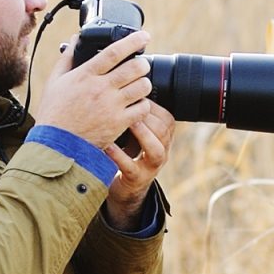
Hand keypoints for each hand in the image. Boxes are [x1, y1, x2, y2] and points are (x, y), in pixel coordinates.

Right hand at [32, 29, 150, 140]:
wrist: (57, 145)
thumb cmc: (55, 113)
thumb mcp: (56, 81)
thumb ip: (68, 57)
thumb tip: (75, 39)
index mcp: (86, 75)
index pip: (114, 52)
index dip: (133, 41)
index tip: (144, 36)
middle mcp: (101, 88)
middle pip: (135, 67)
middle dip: (143, 63)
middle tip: (142, 65)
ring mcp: (112, 106)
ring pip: (143, 87)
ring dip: (145, 83)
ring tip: (139, 85)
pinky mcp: (119, 123)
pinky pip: (143, 109)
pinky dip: (144, 105)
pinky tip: (137, 105)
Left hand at [102, 102, 174, 224]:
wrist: (124, 187)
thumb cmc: (125, 153)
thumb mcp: (133, 133)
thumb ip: (132, 115)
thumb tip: (122, 85)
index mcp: (162, 138)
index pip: (166, 117)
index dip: (151, 105)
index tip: (133, 94)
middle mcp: (161, 151)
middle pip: (164, 130)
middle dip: (148, 116)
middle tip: (130, 104)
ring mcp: (150, 167)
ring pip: (156, 150)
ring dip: (143, 134)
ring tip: (129, 122)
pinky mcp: (136, 179)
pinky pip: (131, 167)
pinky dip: (119, 155)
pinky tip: (108, 145)